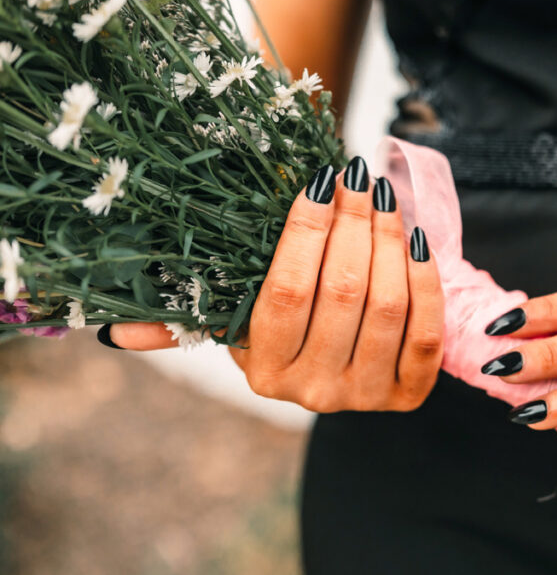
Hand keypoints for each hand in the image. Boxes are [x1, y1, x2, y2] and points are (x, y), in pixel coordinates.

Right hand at [106, 157, 445, 412]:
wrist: (349, 369)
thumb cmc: (287, 330)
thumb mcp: (236, 325)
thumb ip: (185, 320)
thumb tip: (112, 333)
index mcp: (263, 371)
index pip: (285, 291)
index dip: (305, 231)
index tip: (318, 182)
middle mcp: (313, 392)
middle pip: (342, 293)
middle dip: (353, 224)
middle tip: (357, 177)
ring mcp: (365, 396)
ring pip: (387, 307)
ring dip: (390, 242)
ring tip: (386, 199)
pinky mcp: (409, 394)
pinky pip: (424, 332)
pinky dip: (425, 281)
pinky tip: (416, 241)